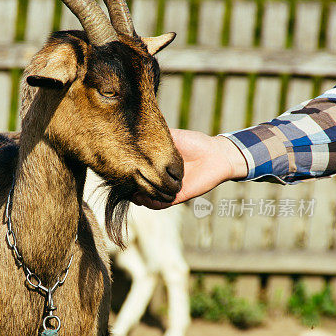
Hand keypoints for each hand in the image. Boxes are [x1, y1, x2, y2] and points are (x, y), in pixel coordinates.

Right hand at [133, 130, 248, 208]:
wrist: (215, 154)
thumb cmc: (194, 143)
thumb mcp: (170, 136)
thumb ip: (153, 137)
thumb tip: (134, 132)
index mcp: (156, 166)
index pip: (137, 173)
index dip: (126, 174)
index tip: (119, 169)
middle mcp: (160, 179)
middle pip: (139, 188)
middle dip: (129, 188)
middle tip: (124, 182)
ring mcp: (167, 189)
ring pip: (147, 199)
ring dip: (139, 197)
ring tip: (134, 191)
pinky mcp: (177, 196)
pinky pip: (161, 204)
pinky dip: (152, 202)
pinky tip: (146, 196)